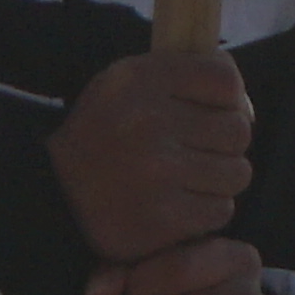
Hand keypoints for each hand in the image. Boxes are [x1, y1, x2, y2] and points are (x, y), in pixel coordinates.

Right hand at [51, 46, 253, 265]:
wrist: (50, 197)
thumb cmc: (103, 136)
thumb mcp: (127, 84)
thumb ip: (184, 75)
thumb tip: (244, 103)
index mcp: (139, 79)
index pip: (225, 80)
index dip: (229, 99)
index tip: (213, 113)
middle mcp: (148, 121)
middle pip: (238, 129)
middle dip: (225, 143)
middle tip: (197, 152)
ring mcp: (157, 172)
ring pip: (237, 172)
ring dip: (219, 179)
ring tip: (188, 180)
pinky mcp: (162, 218)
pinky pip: (220, 210)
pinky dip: (206, 211)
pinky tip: (179, 206)